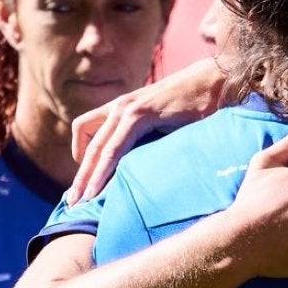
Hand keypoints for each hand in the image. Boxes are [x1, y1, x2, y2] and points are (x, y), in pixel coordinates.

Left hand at [68, 58, 230, 202]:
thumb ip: (152, 142)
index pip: (90, 134)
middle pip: (88, 145)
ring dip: (86, 178)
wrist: (217, 82)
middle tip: (71, 204)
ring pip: (97, 149)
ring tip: (80, 202)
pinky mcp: (140, 114)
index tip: (82, 187)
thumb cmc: (200, 106)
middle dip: (80, 177)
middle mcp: (120, 107)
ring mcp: (128, 108)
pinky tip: (98, 190)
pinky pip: (114, 148)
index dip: (82, 162)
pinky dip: (103, 170)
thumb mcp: (168, 127)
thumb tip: (148, 169)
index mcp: (124, 110)